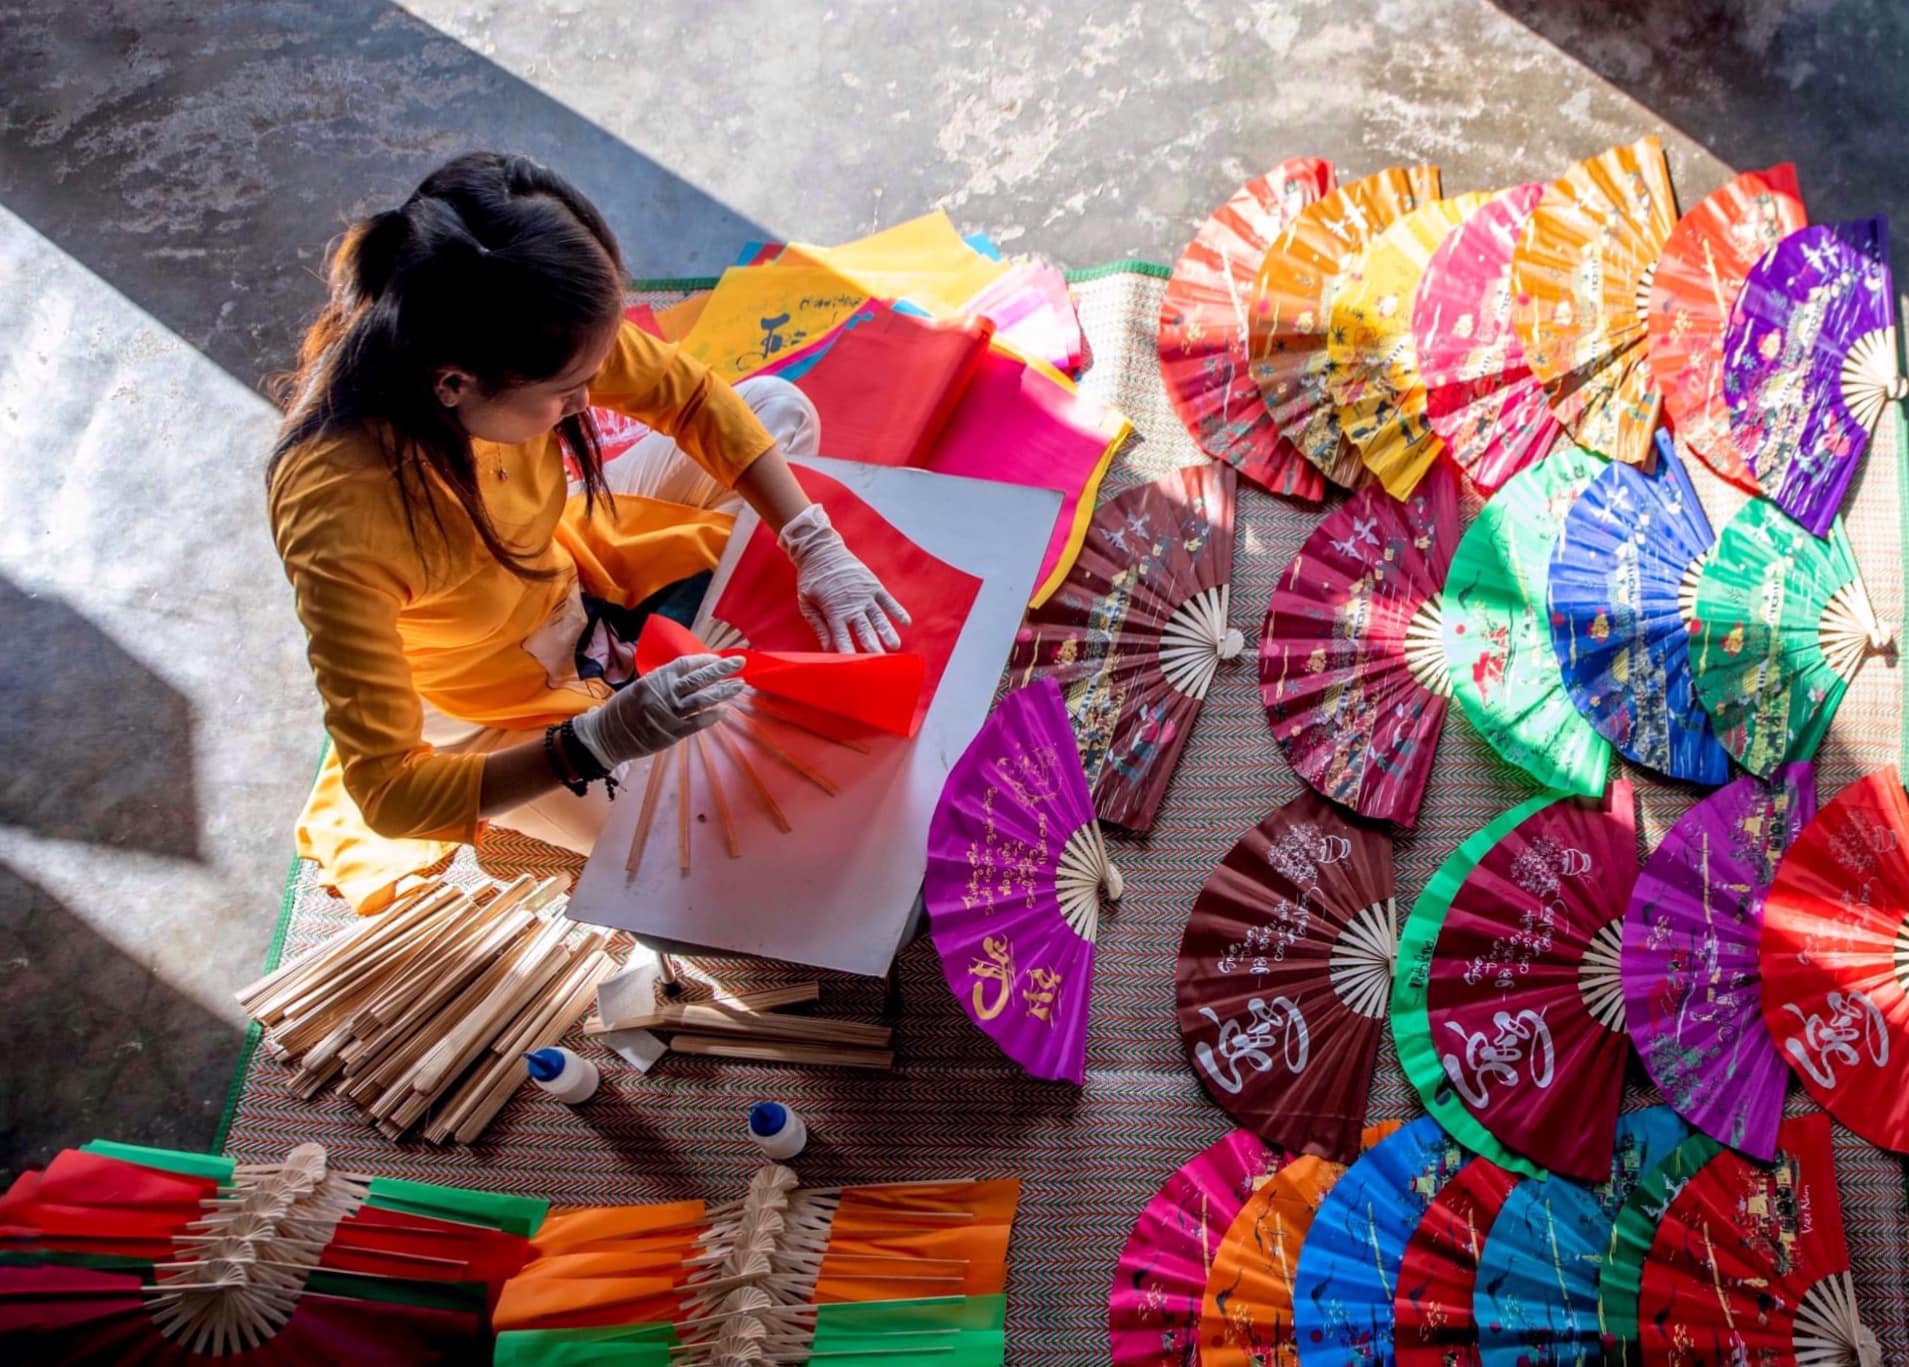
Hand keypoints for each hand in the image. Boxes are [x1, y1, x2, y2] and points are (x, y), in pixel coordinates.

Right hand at [571, 654, 744, 767]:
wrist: (607, 736)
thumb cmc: (624, 709)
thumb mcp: (641, 686)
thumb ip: (664, 680)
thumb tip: (692, 673)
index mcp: (654, 680)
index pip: (685, 665)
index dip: (704, 660)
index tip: (719, 657)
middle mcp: (663, 694)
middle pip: (698, 679)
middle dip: (721, 670)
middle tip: (740, 663)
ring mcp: (669, 714)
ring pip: (702, 700)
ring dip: (723, 692)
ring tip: (739, 685)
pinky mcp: (672, 733)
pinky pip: (697, 723)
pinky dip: (712, 715)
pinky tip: (724, 710)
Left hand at [779, 503, 911, 652]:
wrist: (820, 550)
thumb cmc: (811, 579)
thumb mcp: (807, 603)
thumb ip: (819, 625)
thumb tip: (827, 648)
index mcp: (833, 610)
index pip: (842, 636)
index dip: (848, 650)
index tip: (854, 665)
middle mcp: (852, 604)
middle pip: (864, 629)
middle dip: (872, 646)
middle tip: (880, 662)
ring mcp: (864, 594)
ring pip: (879, 617)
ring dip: (887, 632)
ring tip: (895, 646)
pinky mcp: (873, 584)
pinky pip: (888, 600)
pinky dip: (897, 610)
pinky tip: (906, 622)